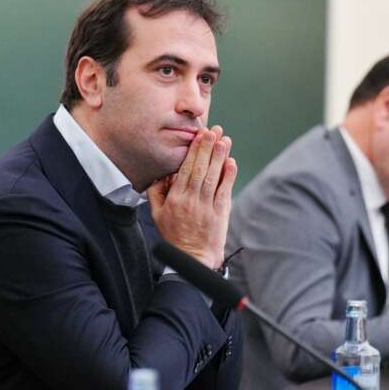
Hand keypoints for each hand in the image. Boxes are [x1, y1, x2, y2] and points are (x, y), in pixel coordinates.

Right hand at [148, 125, 237, 268]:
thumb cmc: (174, 235)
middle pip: (201, 169)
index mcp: (175, 199)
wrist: (192, 258)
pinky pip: (225, 191)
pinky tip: (231, 162)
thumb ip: (157, 192)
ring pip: (214, 177)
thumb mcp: (157, 214)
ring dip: (220, 157)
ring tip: (224, 140)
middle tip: (213, 130)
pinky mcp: (220, 213)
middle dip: (207, 148)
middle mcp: (191, 200)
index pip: (186, 169)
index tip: (199, 136)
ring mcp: (207, 207)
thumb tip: (163, 172)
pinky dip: (229, 176)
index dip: (194, 151)